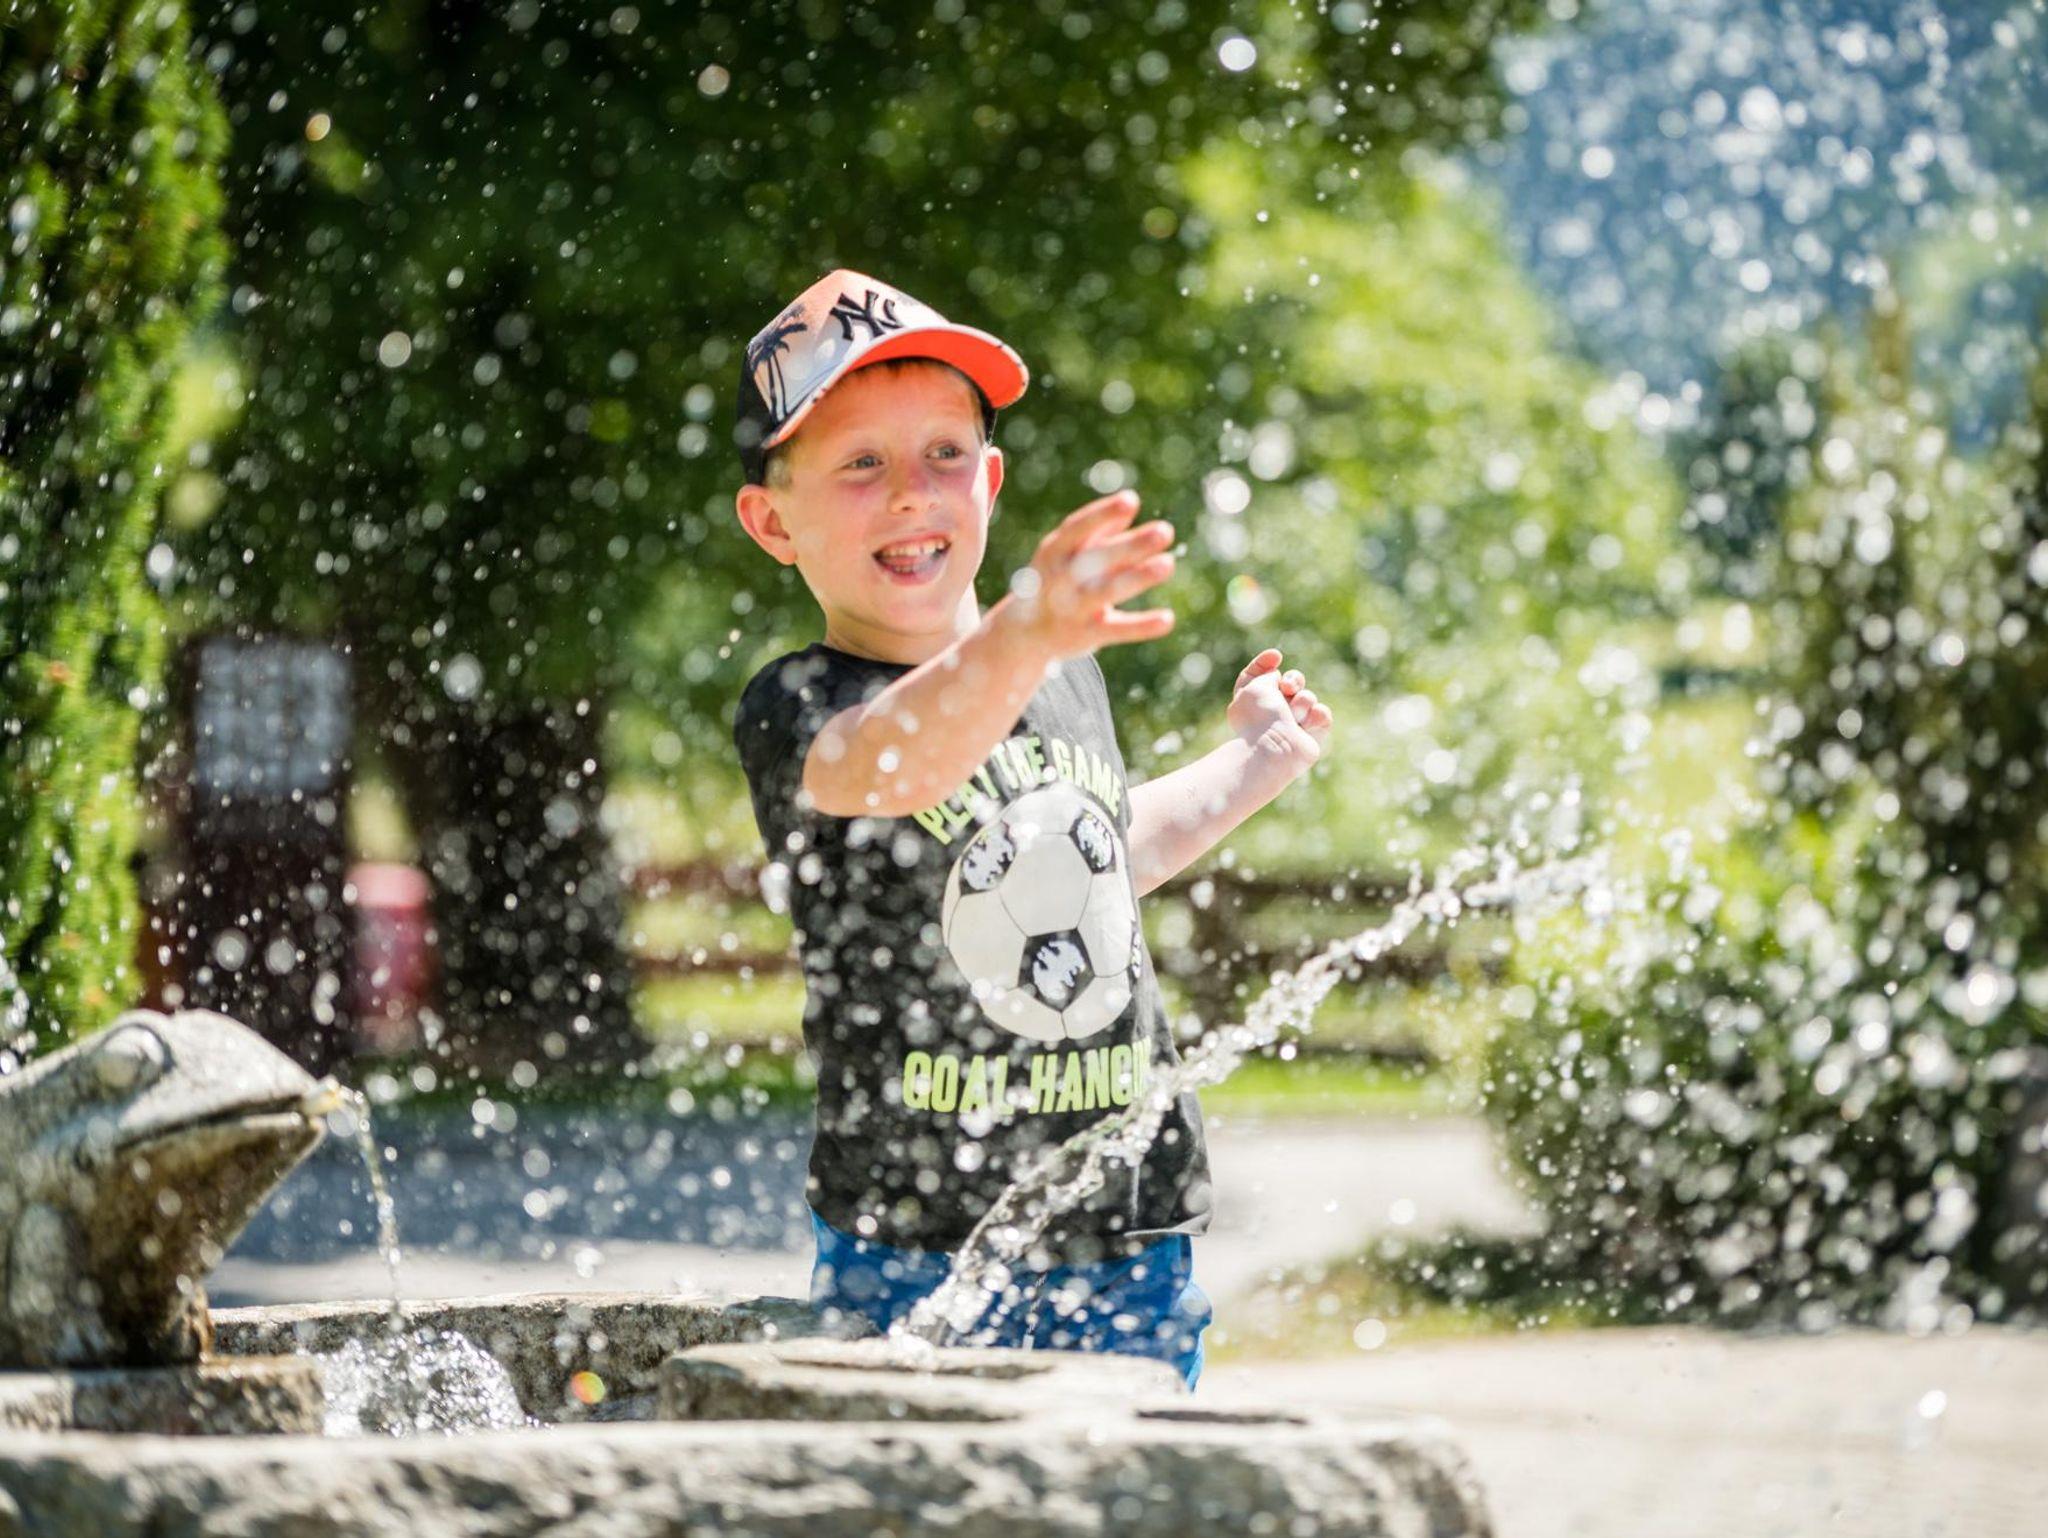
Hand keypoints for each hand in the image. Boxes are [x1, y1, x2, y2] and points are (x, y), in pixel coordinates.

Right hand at [1002, 489, 1175, 661]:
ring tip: (1168, 563)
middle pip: (1097, 558)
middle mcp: (1060, 578)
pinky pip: (1116, 630)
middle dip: (1130, 545)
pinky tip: (1168, 619)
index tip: (1131, 501)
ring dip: (1138, 577)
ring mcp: (1071, 608)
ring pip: (1107, 591)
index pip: (1078, 528)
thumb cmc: (1053, 583)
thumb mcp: (1067, 554)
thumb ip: (1098, 531)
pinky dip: (1142, 626)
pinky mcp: (1085, 634)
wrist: (1023, 634)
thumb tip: (1130, 501)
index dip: (1103, 514)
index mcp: (1054, 551)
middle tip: (1165, 530)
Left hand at [1227, 648, 1332, 766]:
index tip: (1276, 656)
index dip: (1265, 663)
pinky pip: (1322, 714)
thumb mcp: (1255, 685)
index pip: (1257, 675)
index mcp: (1251, 701)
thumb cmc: (1261, 717)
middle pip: (1290, 682)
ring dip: (1302, 702)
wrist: (1276, 749)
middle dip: (1294, 680)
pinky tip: (1306, 724)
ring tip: (1294, 716)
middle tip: (1289, 687)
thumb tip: (1278, 678)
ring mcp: (1292, 724)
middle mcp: (1271, 712)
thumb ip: (1267, 675)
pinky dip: (1317, 716)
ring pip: (1308, 697)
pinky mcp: (1312, 735)